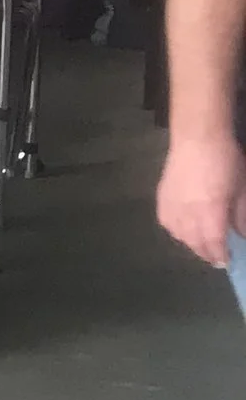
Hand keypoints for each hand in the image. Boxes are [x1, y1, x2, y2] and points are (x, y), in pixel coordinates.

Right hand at [156, 133, 245, 269]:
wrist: (198, 137)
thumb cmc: (226, 159)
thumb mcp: (241, 187)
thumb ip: (241, 214)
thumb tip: (240, 234)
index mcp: (210, 211)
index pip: (213, 243)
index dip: (220, 255)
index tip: (226, 262)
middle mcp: (188, 214)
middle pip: (195, 243)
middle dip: (206, 253)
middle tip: (216, 258)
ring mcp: (172, 207)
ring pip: (180, 236)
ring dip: (192, 244)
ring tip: (202, 245)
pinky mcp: (162, 200)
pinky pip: (168, 225)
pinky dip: (177, 232)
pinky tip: (184, 230)